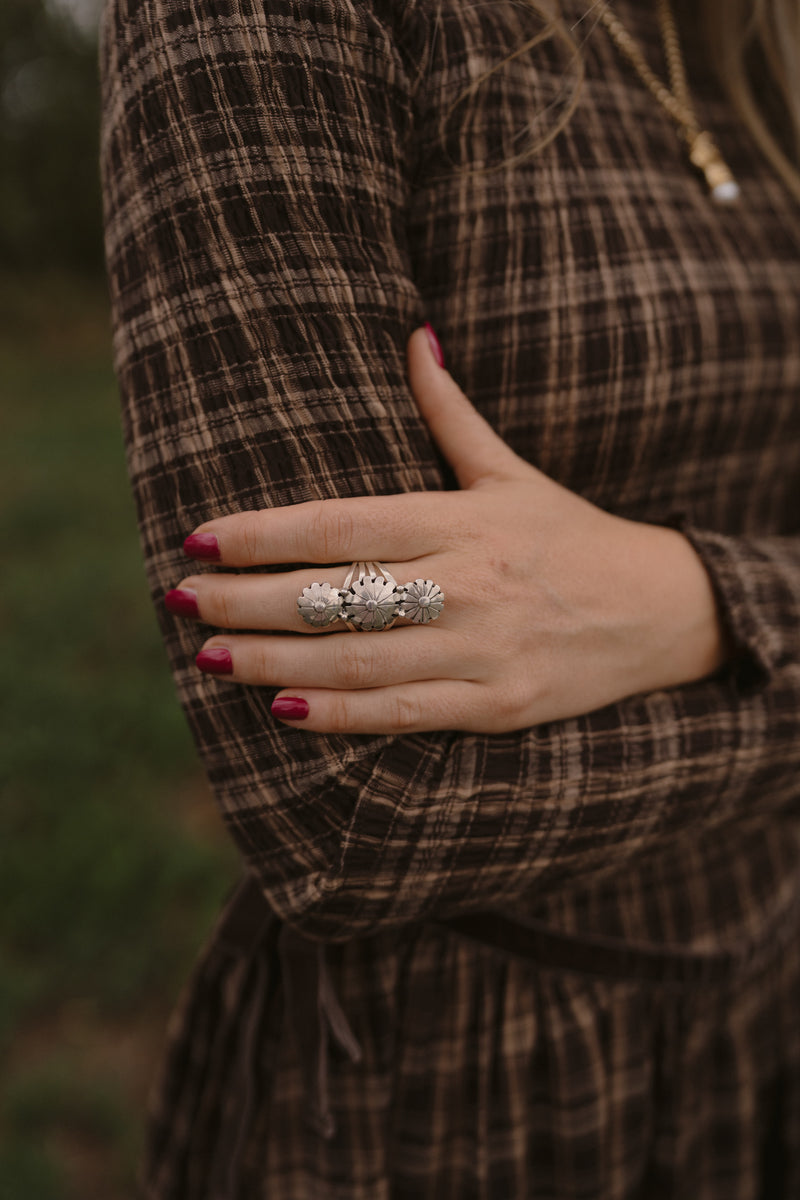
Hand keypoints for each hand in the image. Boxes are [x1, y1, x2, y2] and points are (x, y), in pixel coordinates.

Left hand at [166, 326, 730, 733]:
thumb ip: (451, 412)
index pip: (343, 525)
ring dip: (274, 660)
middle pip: (336, 596)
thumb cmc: (571, 536)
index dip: (266, 533)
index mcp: (462, 520)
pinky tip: (282, 710)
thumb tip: (414, 333)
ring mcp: (484, 649)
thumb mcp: (512, 471)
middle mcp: (468, 583)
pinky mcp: (499, 705)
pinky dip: (340, 716)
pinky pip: (405, 714)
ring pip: (358, 661)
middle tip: (182, 599)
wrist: (659, 610)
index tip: (201, 538)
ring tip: (209, 654)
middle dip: (248, 600)